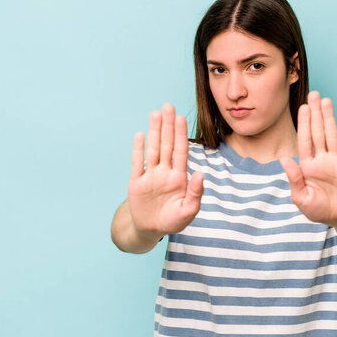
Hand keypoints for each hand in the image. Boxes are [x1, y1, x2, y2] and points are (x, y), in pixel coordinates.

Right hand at [128, 103, 203, 235]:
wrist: (151, 230)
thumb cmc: (173, 221)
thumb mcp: (189, 210)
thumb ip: (195, 192)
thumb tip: (200, 173)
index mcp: (179, 177)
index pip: (181, 151)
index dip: (181, 134)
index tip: (182, 118)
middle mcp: (165, 172)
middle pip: (167, 144)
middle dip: (168, 126)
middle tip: (168, 106)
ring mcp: (150, 175)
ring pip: (153, 149)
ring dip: (154, 131)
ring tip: (155, 113)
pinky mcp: (136, 182)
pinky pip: (137, 162)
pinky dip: (138, 149)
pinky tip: (140, 134)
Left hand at [280, 91, 336, 227]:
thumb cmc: (316, 210)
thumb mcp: (301, 197)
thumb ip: (294, 179)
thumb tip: (284, 159)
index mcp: (307, 165)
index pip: (305, 140)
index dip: (304, 123)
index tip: (303, 107)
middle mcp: (321, 160)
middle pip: (318, 132)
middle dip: (316, 114)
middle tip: (314, 94)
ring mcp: (335, 162)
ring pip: (332, 135)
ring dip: (329, 118)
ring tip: (326, 101)